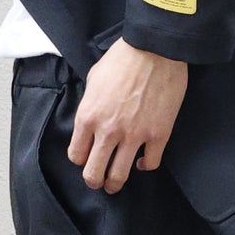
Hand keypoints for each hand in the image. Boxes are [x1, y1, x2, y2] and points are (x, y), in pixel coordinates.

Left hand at [69, 40, 188, 192]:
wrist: (154, 49)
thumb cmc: (122, 59)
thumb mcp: (93, 79)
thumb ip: (89, 104)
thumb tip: (92, 118)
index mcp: (88, 117)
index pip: (76, 155)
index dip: (80, 159)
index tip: (86, 157)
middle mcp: (108, 131)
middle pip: (94, 173)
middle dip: (94, 181)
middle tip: (97, 181)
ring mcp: (134, 135)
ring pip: (119, 176)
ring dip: (115, 184)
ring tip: (115, 184)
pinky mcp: (158, 135)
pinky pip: (149, 163)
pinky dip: (144, 166)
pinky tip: (141, 162)